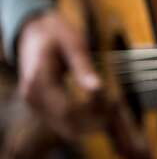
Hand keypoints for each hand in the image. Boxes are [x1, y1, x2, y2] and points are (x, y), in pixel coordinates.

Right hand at [17, 10, 155, 158]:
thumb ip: (84, 67)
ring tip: (114, 110)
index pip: (68, 110)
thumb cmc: (56, 32)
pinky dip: (84, 120)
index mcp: (39, 81)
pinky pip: (65, 122)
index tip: (116, 105)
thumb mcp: (73, 44)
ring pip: (67, 129)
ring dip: (91, 124)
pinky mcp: (43, 106)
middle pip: (68, 126)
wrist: (33, 30)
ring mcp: (37, 105)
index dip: (94, 113)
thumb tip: (99, 89)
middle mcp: (34, 98)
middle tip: (120, 111)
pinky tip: (103, 109)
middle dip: (96, 123)